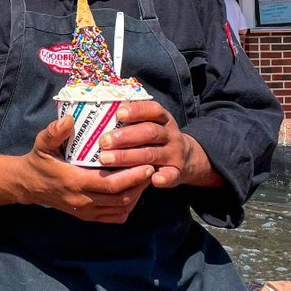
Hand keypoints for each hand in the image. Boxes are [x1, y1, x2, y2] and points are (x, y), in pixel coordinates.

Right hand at [0, 116, 154, 222]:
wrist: (28, 184)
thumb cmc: (39, 160)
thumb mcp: (43, 143)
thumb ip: (55, 131)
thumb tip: (69, 119)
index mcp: (75, 182)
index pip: (111, 184)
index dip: (133, 177)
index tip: (147, 164)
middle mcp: (83, 200)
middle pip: (122, 198)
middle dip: (141, 185)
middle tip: (152, 168)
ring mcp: (86, 211)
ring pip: (121, 208)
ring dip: (137, 195)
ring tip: (146, 178)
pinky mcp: (87, 216)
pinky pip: (114, 216)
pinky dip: (128, 206)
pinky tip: (133, 191)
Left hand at [97, 101, 220, 188]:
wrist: (188, 157)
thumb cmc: (157, 139)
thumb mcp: (152, 124)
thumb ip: (133, 120)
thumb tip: (101, 113)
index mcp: (163, 119)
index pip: (153, 110)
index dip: (136, 110)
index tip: (118, 113)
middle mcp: (170, 134)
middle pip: (149, 132)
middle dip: (125, 137)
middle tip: (103, 141)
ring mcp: (175, 153)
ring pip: (153, 154)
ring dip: (129, 157)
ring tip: (106, 159)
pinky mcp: (177, 171)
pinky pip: (171, 175)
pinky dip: (163, 178)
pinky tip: (153, 180)